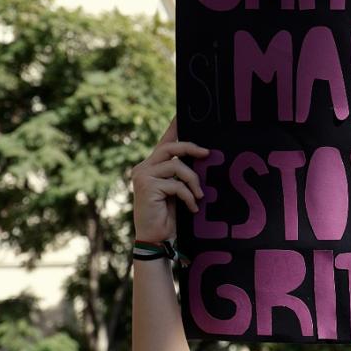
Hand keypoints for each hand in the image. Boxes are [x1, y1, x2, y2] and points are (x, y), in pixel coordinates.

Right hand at [130, 118, 208, 242]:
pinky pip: (176, 184)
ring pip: (177, 166)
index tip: (182, 113)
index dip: (174, 127)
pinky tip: (192, 207)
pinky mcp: (147, 187)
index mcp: (151, 165)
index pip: (164, 142)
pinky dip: (188, 196)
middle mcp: (143, 167)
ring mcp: (143, 176)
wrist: (156, 238)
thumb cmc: (169, 214)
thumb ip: (181, 173)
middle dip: (191, 148)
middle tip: (208, 153)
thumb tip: (203, 156)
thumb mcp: (176, 190)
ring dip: (193, 182)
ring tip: (199, 196)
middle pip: (170, 147)